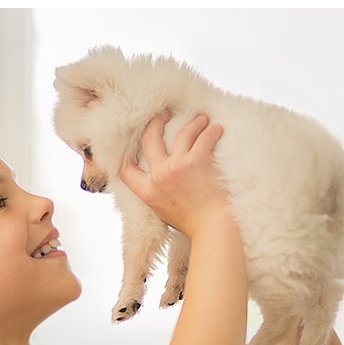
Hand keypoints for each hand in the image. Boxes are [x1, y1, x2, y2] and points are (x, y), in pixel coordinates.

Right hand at [118, 112, 228, 236]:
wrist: (213, 230)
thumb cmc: (194, 225)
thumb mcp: (164, 213)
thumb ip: (159, 196)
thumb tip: (161, 185)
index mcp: (148, 192)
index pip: (126, 170)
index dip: (126, 155)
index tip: (134, 143)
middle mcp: (159, 176)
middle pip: (150, 139)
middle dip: (156, 123)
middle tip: (164, 114)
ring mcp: (177, 167)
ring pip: (181, 134)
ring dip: (192, 124)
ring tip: (201, 119)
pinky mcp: (198, 161)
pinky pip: (204, 139)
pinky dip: (212, 132)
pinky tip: (217, 129)